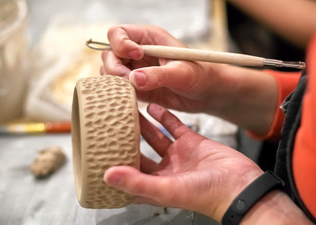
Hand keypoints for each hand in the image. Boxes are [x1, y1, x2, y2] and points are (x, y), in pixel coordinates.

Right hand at [100, 24, 227, 113]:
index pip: (119, 33)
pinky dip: (120, 94)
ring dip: (116, 82)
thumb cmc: (200, 75)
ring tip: (135, 91)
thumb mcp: (181, 73)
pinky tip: (132, 99)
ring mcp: (136, 70)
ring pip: (110, 72)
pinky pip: (119, 88)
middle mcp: (138, 52)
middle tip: (130, 80)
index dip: (121, 44)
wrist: (207, 94)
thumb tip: (135, 79)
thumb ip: (158, 75)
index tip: (136, 56)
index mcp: (149, 38)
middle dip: (115, 68)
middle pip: (109, 54)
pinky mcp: (137, 87)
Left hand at [104, 103, 263, 220]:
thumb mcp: (167, 189)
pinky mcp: (191, 142)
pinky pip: (173, 126)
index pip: (126, 177)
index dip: (112, 168)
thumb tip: (106, 175)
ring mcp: (177, 155)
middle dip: (124, 140)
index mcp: (155, 185)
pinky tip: (152, 105)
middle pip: (138, 153)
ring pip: (154, 137)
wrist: (241, 185)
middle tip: (109, 125)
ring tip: (126, 110)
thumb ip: (137, 182)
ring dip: (141, 124)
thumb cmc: (207, 195)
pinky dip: (163, 116)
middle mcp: (164, 171)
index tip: (96, 154)